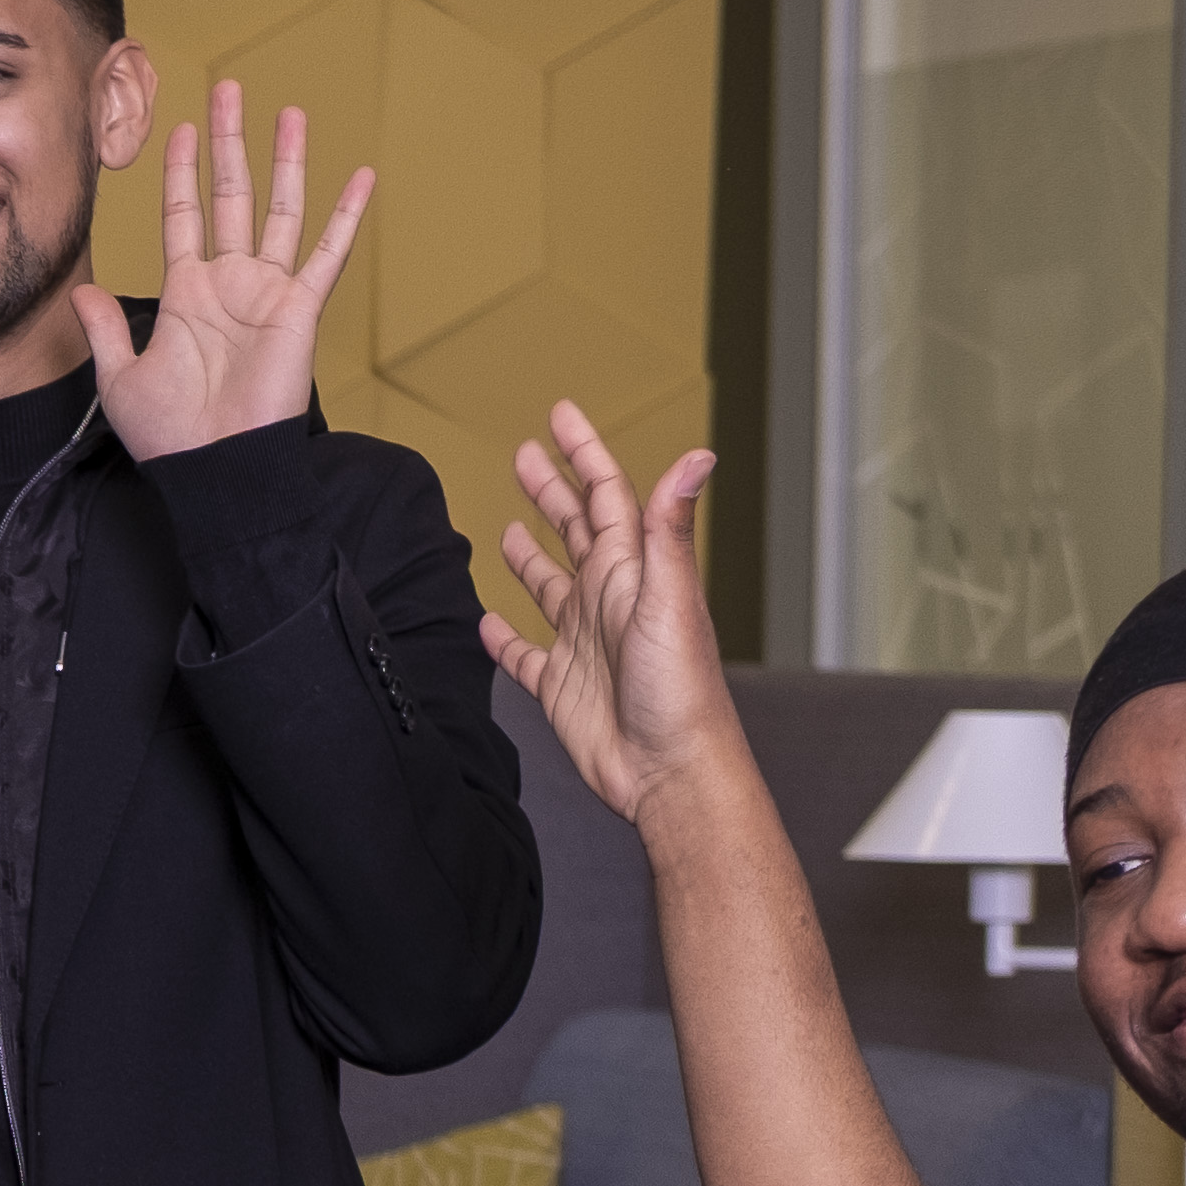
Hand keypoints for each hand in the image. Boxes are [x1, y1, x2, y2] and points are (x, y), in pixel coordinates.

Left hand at [81, 80, 366, 461]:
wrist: (213, 469)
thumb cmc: (170, 435)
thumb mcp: (120, 379)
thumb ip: (104, 329)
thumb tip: (81, 291)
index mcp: (186, 295)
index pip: (182, 216)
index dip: (180, 173)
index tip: (178, 131)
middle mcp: (229, 284)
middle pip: (231, 196)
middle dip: (229, 144)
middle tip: (228, 90)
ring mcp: (267, 293)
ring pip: (279, 210)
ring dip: (285, 161)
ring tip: (289, 112)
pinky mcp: (300, 309)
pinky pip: (327, 255)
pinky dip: (347, 216)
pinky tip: (361, 177)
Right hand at [478, 401, 744, 833]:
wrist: (667, 771)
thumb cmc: (679, 690)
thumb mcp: (672, 598)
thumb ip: (670, 528)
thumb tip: (698, 456)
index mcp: (631, 571)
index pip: (605, 495)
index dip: (583, 452)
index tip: (560, 414)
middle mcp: (606, 600)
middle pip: (574, 530)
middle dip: (551, 489)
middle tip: (525, 455)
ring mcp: (582, 642)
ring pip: (548, 586)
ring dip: (529, 555)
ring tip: (508, 529)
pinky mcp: (560, 686)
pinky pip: (523, 655)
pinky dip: (502, 637)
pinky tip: (486, 622)